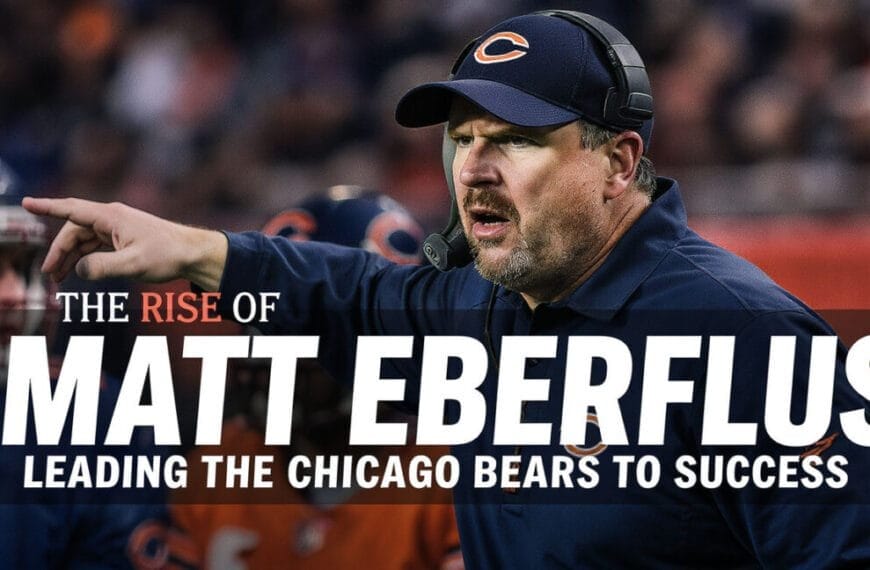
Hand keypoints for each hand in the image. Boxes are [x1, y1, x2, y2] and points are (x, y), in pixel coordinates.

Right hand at [21, 197, 227, 290]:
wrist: (194, 253)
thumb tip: (79, 270)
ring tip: (59, 279)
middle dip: (59, 251)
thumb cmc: (167, 255)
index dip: (47, 207)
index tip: (26, 203)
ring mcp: (119, 226)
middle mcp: (112, 217)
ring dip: (71, 256)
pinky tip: (79, 270)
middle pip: (74, 230)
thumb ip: (102, 268)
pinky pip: (96, 243)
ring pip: (84, 238)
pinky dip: (85, 256)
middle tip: (49, 275)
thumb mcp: (133, 265)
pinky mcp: (125, 236)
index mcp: (111, 217)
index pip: (71, 210)